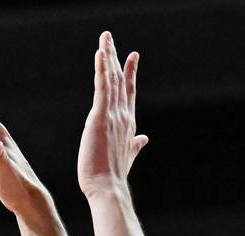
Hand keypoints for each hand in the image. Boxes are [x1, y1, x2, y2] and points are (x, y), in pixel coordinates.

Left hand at [78, 31, 148, 198]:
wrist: (108, 188)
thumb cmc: (112, 177)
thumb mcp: (126, 156)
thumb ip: (134, 145)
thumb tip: (144, 139)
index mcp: (127, 124)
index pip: (128, 93)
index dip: (130, 74)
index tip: (132, 57)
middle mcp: (122, 116)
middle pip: (119, 80)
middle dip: (116, 57)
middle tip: (110, 38)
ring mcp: (113, 115)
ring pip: (111, 79)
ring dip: (108, 56)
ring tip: (105, 38)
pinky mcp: (100, 117)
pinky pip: (102, 87)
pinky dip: (102, 69)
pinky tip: (101, 54)